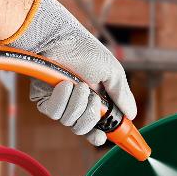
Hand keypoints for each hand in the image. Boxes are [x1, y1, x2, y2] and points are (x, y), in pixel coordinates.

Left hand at [3, 0, 136, 145]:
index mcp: (94, 100)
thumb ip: (122, 94)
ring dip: (78, 103)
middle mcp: (77, 105)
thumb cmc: (85, 50)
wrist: (61, 38)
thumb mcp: (112, 72)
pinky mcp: (43, 101)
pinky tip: (64, 84)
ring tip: (78, 84)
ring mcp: (60, 104)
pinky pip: (54, 113)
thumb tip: (133, 114)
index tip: (103, 137)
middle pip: (83, 130)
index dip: (99, 136)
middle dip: (90, 116)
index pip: (96, 127)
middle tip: (93, 98)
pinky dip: (62, 99)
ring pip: (69, 123)